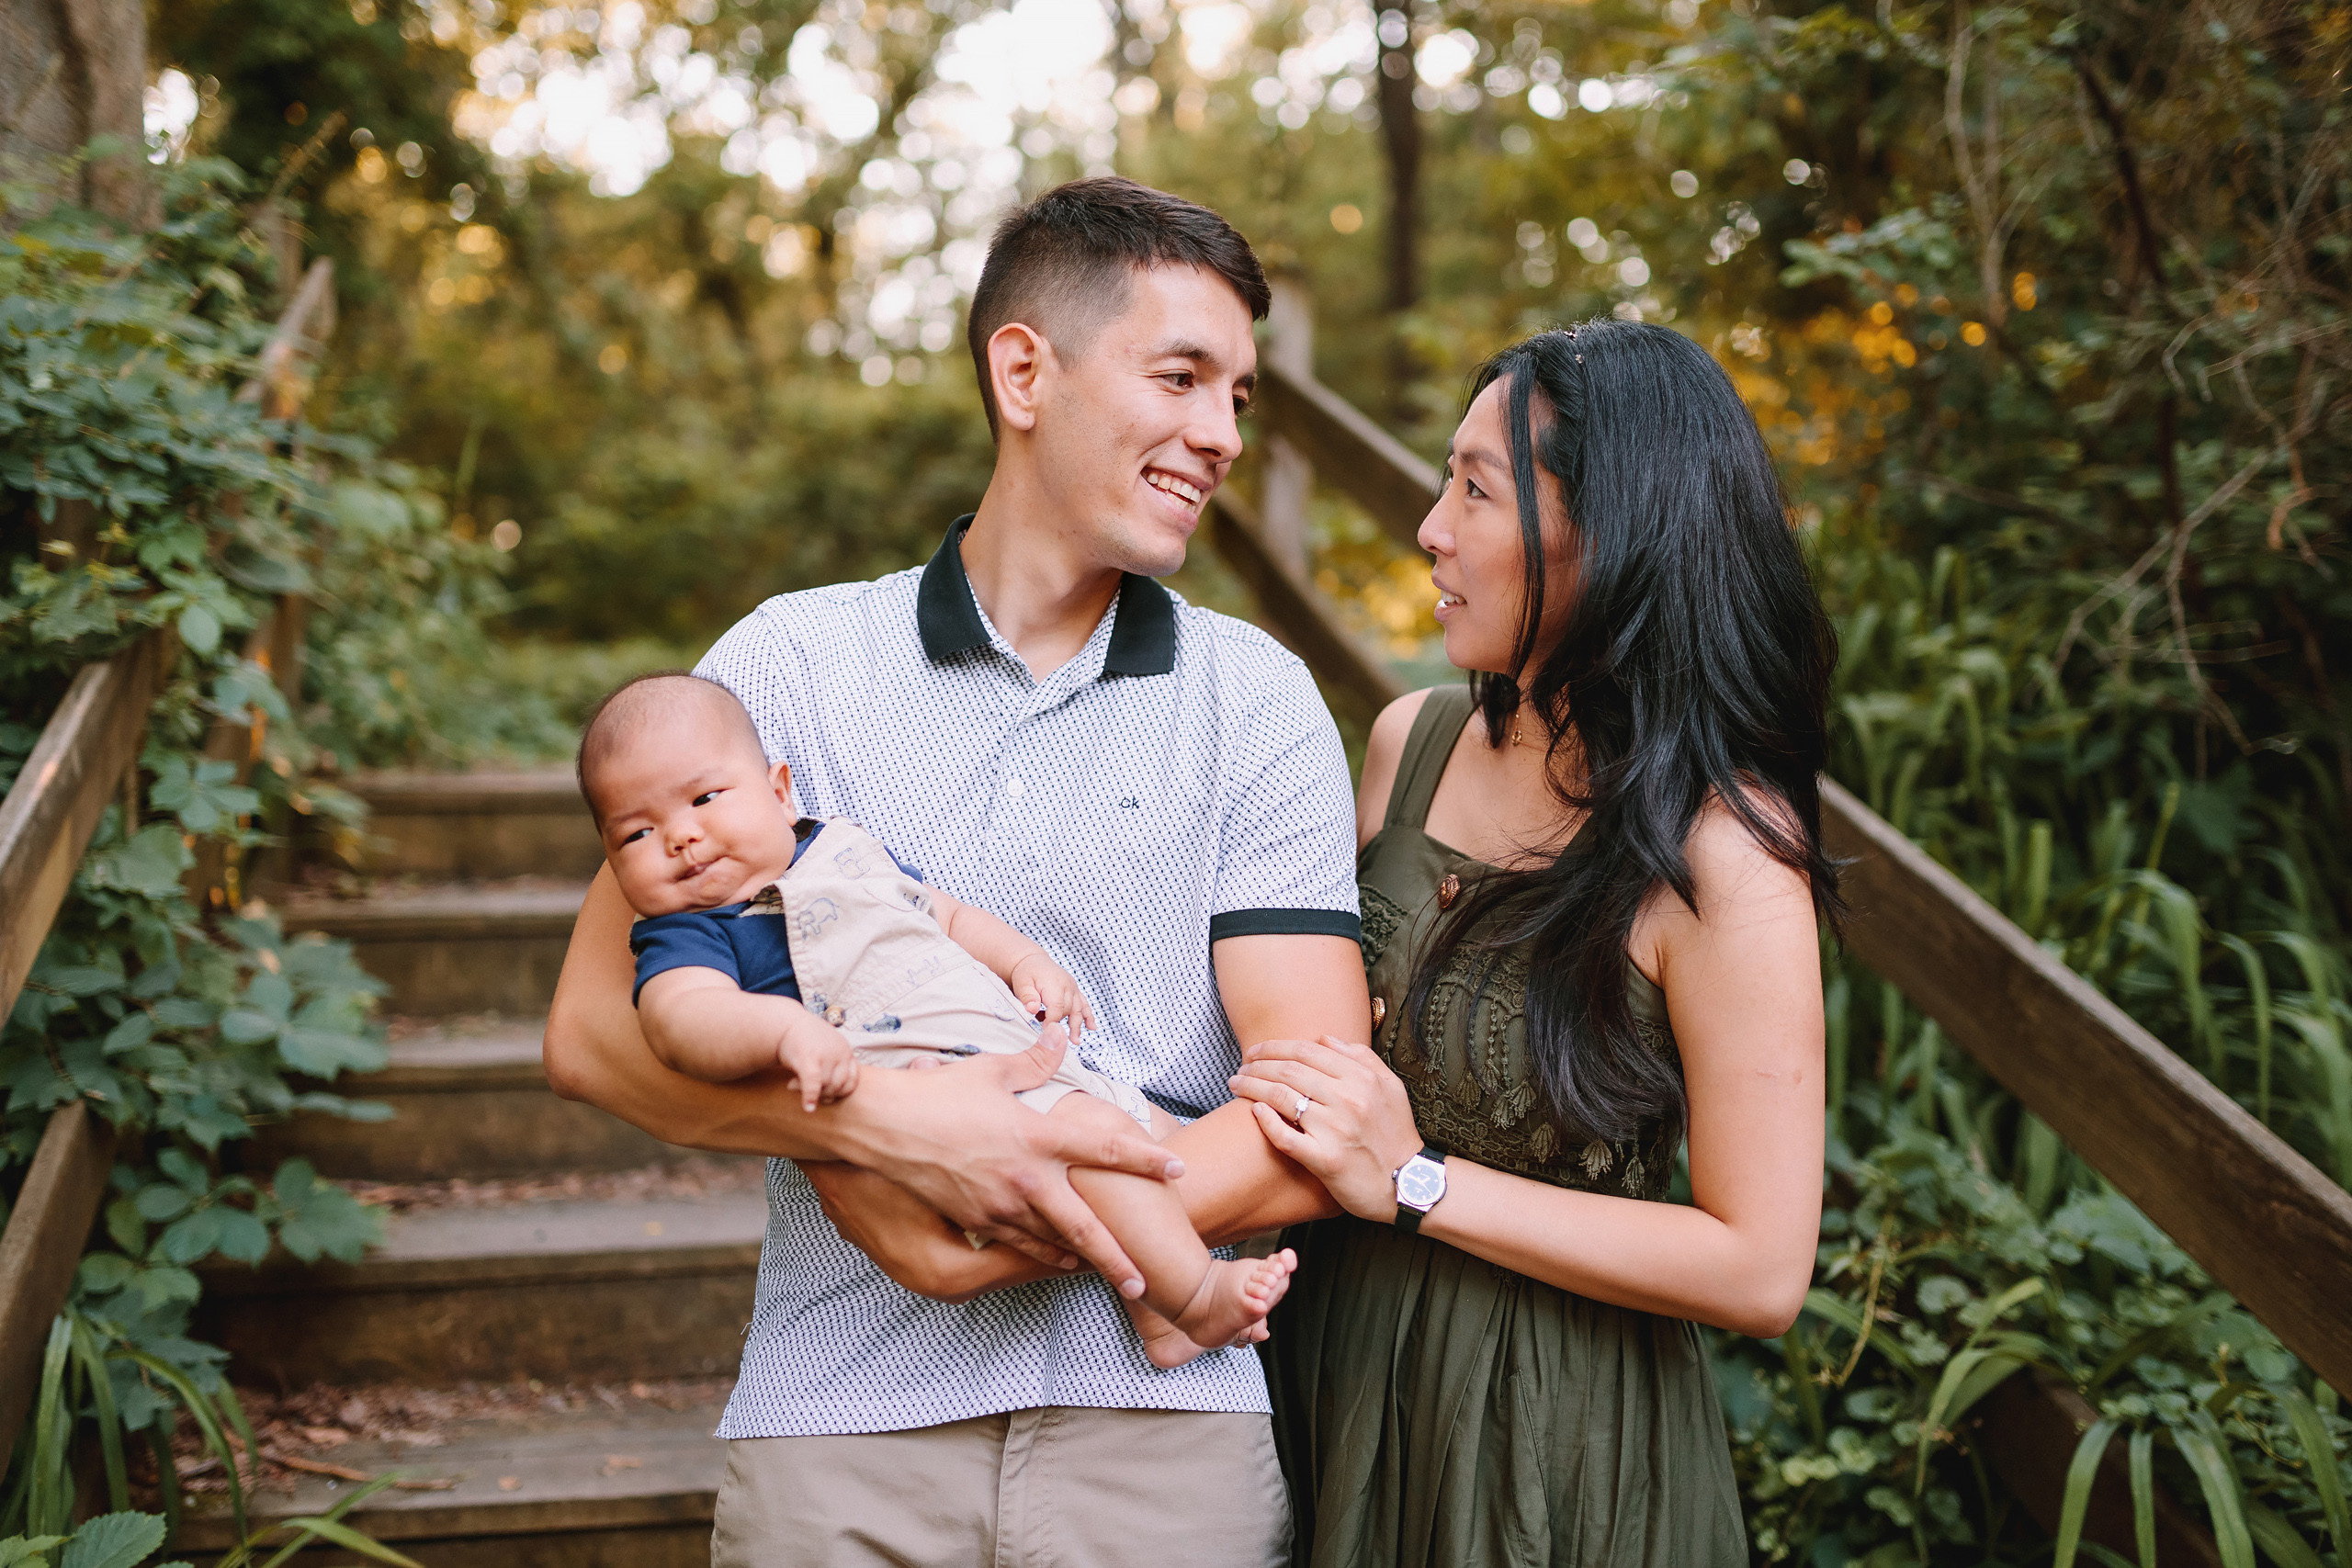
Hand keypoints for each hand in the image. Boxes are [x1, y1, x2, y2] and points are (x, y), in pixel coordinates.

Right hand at [777, 1017, 860, 1112]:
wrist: (784, 1023)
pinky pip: (814, 1084)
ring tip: (793, 1085)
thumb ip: (833, 1070)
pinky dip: (811, 1097)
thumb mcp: (826, 1049)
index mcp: (846, 1050)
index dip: (840, 1092)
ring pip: (826, 1087)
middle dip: (823, 1094)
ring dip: (811, 1093)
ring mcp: (826, 1055)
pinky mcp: (808, 1058)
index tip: (825, 1093)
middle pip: (839, 1086)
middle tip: (805, 1089)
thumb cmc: (804, 1040)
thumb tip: (830, 1098)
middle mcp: (840, 1052)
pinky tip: (808, 1108)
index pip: (853, 1081)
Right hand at [844, 1021, 1178, 1298]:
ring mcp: (999, 1205)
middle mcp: (1025, 1177)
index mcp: (1036, 1135)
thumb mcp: (991, 1070)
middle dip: (1118, 1257)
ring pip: (1052, 1242)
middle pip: (1084, 1225)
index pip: (1103, 1147)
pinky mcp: (976, 1219)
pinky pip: (1019, 1243)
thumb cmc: (937, 1092)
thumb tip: (1060, 1032)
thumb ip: (1035, 1060)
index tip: (1177, 1168)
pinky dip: (1044, 1253)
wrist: (882, 1127)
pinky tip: (1060, 1258)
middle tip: (1145, 1280)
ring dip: (1083, 1259)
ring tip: (1110, 1273)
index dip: (1144, 1158)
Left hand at [1009, 951, 1097, 1033]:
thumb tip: (1032, 1009)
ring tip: (1075, 1041)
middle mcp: (1067, 986)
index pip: (1057, 1007)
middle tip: (1055, 1039)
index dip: (1052, 1022)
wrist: (1034, 962)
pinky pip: (1085, 1004)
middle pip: (1069, 1010)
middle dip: (1063, 1026)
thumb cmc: (1027, 974)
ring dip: (1078, 1026)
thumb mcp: (1022, 983)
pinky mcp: (1075, 991)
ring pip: (1079, 1009)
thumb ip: (1027, 997)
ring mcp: (1073, 988)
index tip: (1045, 1032)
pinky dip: (1088, 1016)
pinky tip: (1092, 1027)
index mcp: (1054, 984)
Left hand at [1229, 1034, 1422, 1221]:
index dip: (1273, 1047)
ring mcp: (1335, 1130)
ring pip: (1281, 1098)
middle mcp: (1348, 1100)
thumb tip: (1324, 1037)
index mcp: (1361, 1078)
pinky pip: (1285, 1136)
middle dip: (1256, 1064)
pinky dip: (1265, 1121)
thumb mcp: (1390, 1086)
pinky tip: (1253, 1112)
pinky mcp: (1325, 1160)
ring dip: (1252, 1087)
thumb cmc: (1396, 1133)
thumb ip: (1360, 1056)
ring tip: (1236, 1085)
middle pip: (1288, 1071)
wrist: (1409, 1183)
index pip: (1306, 1051)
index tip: (1255, 1051)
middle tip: (1240, 1068)